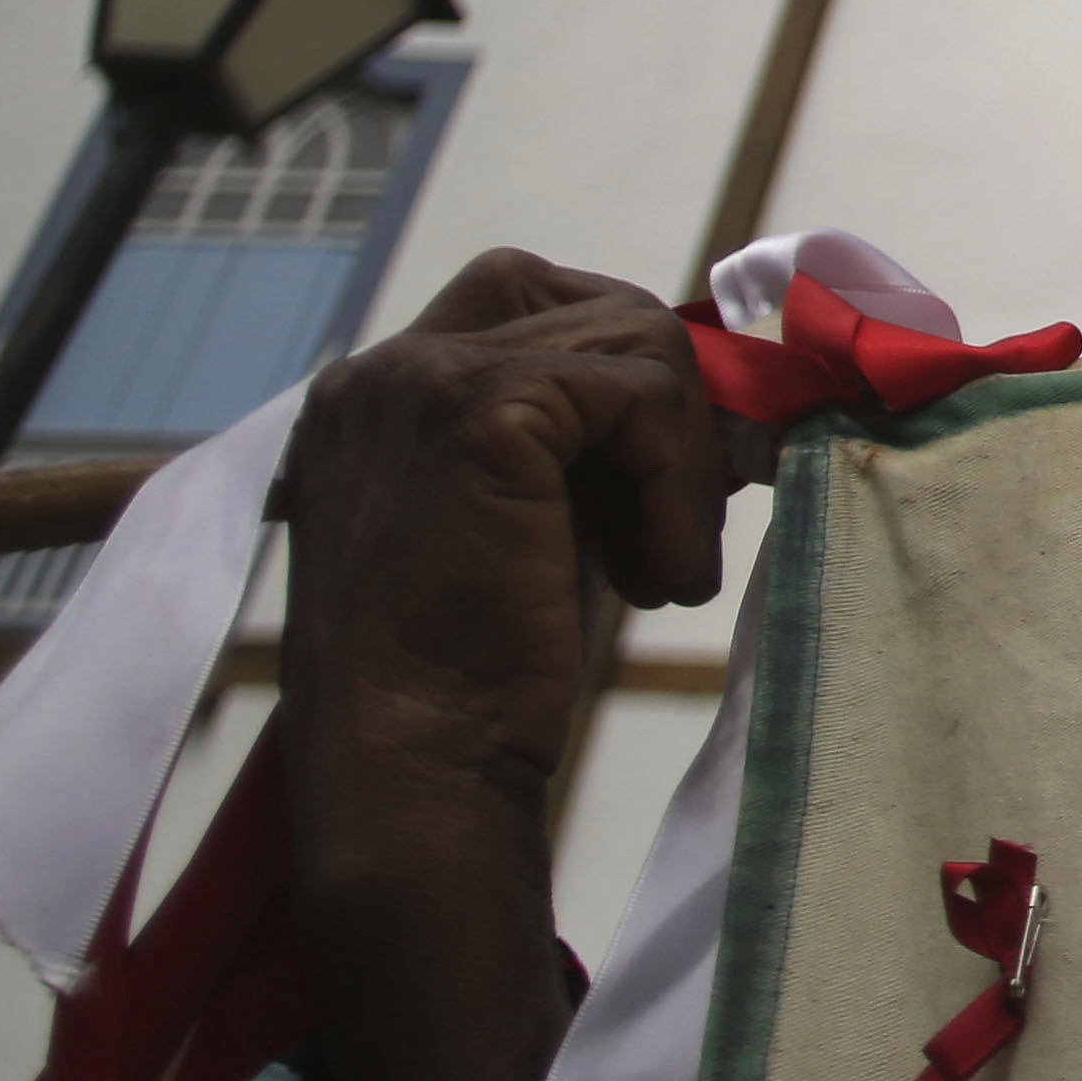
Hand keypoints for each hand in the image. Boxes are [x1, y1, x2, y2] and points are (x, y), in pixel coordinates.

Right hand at [280, 251, 752, 835]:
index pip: (532, 306)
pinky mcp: (481, 407)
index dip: (624, 377)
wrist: (412, 775)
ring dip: (682, 460)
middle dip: (669, 403)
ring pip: (635, 342)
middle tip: (685, 524)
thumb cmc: (473, 680)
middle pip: (592, 305)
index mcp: (375, 397)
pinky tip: (659, 583)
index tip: (670, 477)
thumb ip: (575, 448)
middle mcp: (381, 371)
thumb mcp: (522, 525)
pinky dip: (676, 487)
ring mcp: (422, 378)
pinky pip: (642, 396)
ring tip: (666, 572)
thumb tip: (706, 401)